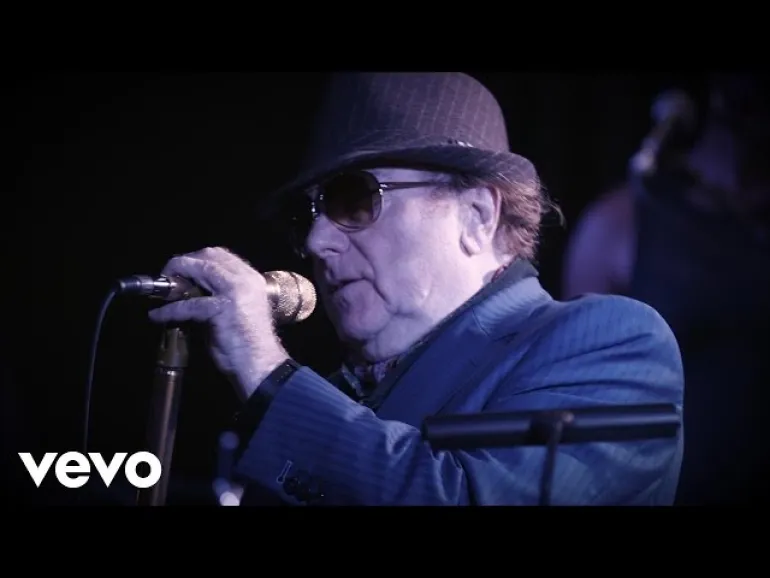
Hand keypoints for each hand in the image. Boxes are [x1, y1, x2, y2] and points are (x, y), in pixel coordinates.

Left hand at [148, 247, 288, 399]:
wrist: (261, 365)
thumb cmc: (249, 344)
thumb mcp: (237, 311)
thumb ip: (218, 298)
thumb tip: (190, 295)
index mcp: (252, 279)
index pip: (222, 255)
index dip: (197, 259)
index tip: (182, 271)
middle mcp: (246, 279)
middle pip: (209, 255)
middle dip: (184, 262)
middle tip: (168, 277)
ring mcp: (235, 291)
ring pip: (199, 268)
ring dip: (175, 277)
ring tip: (161, 291)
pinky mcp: (222, 308)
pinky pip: (187, 304)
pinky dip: (169, 310)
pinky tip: (158, 315)